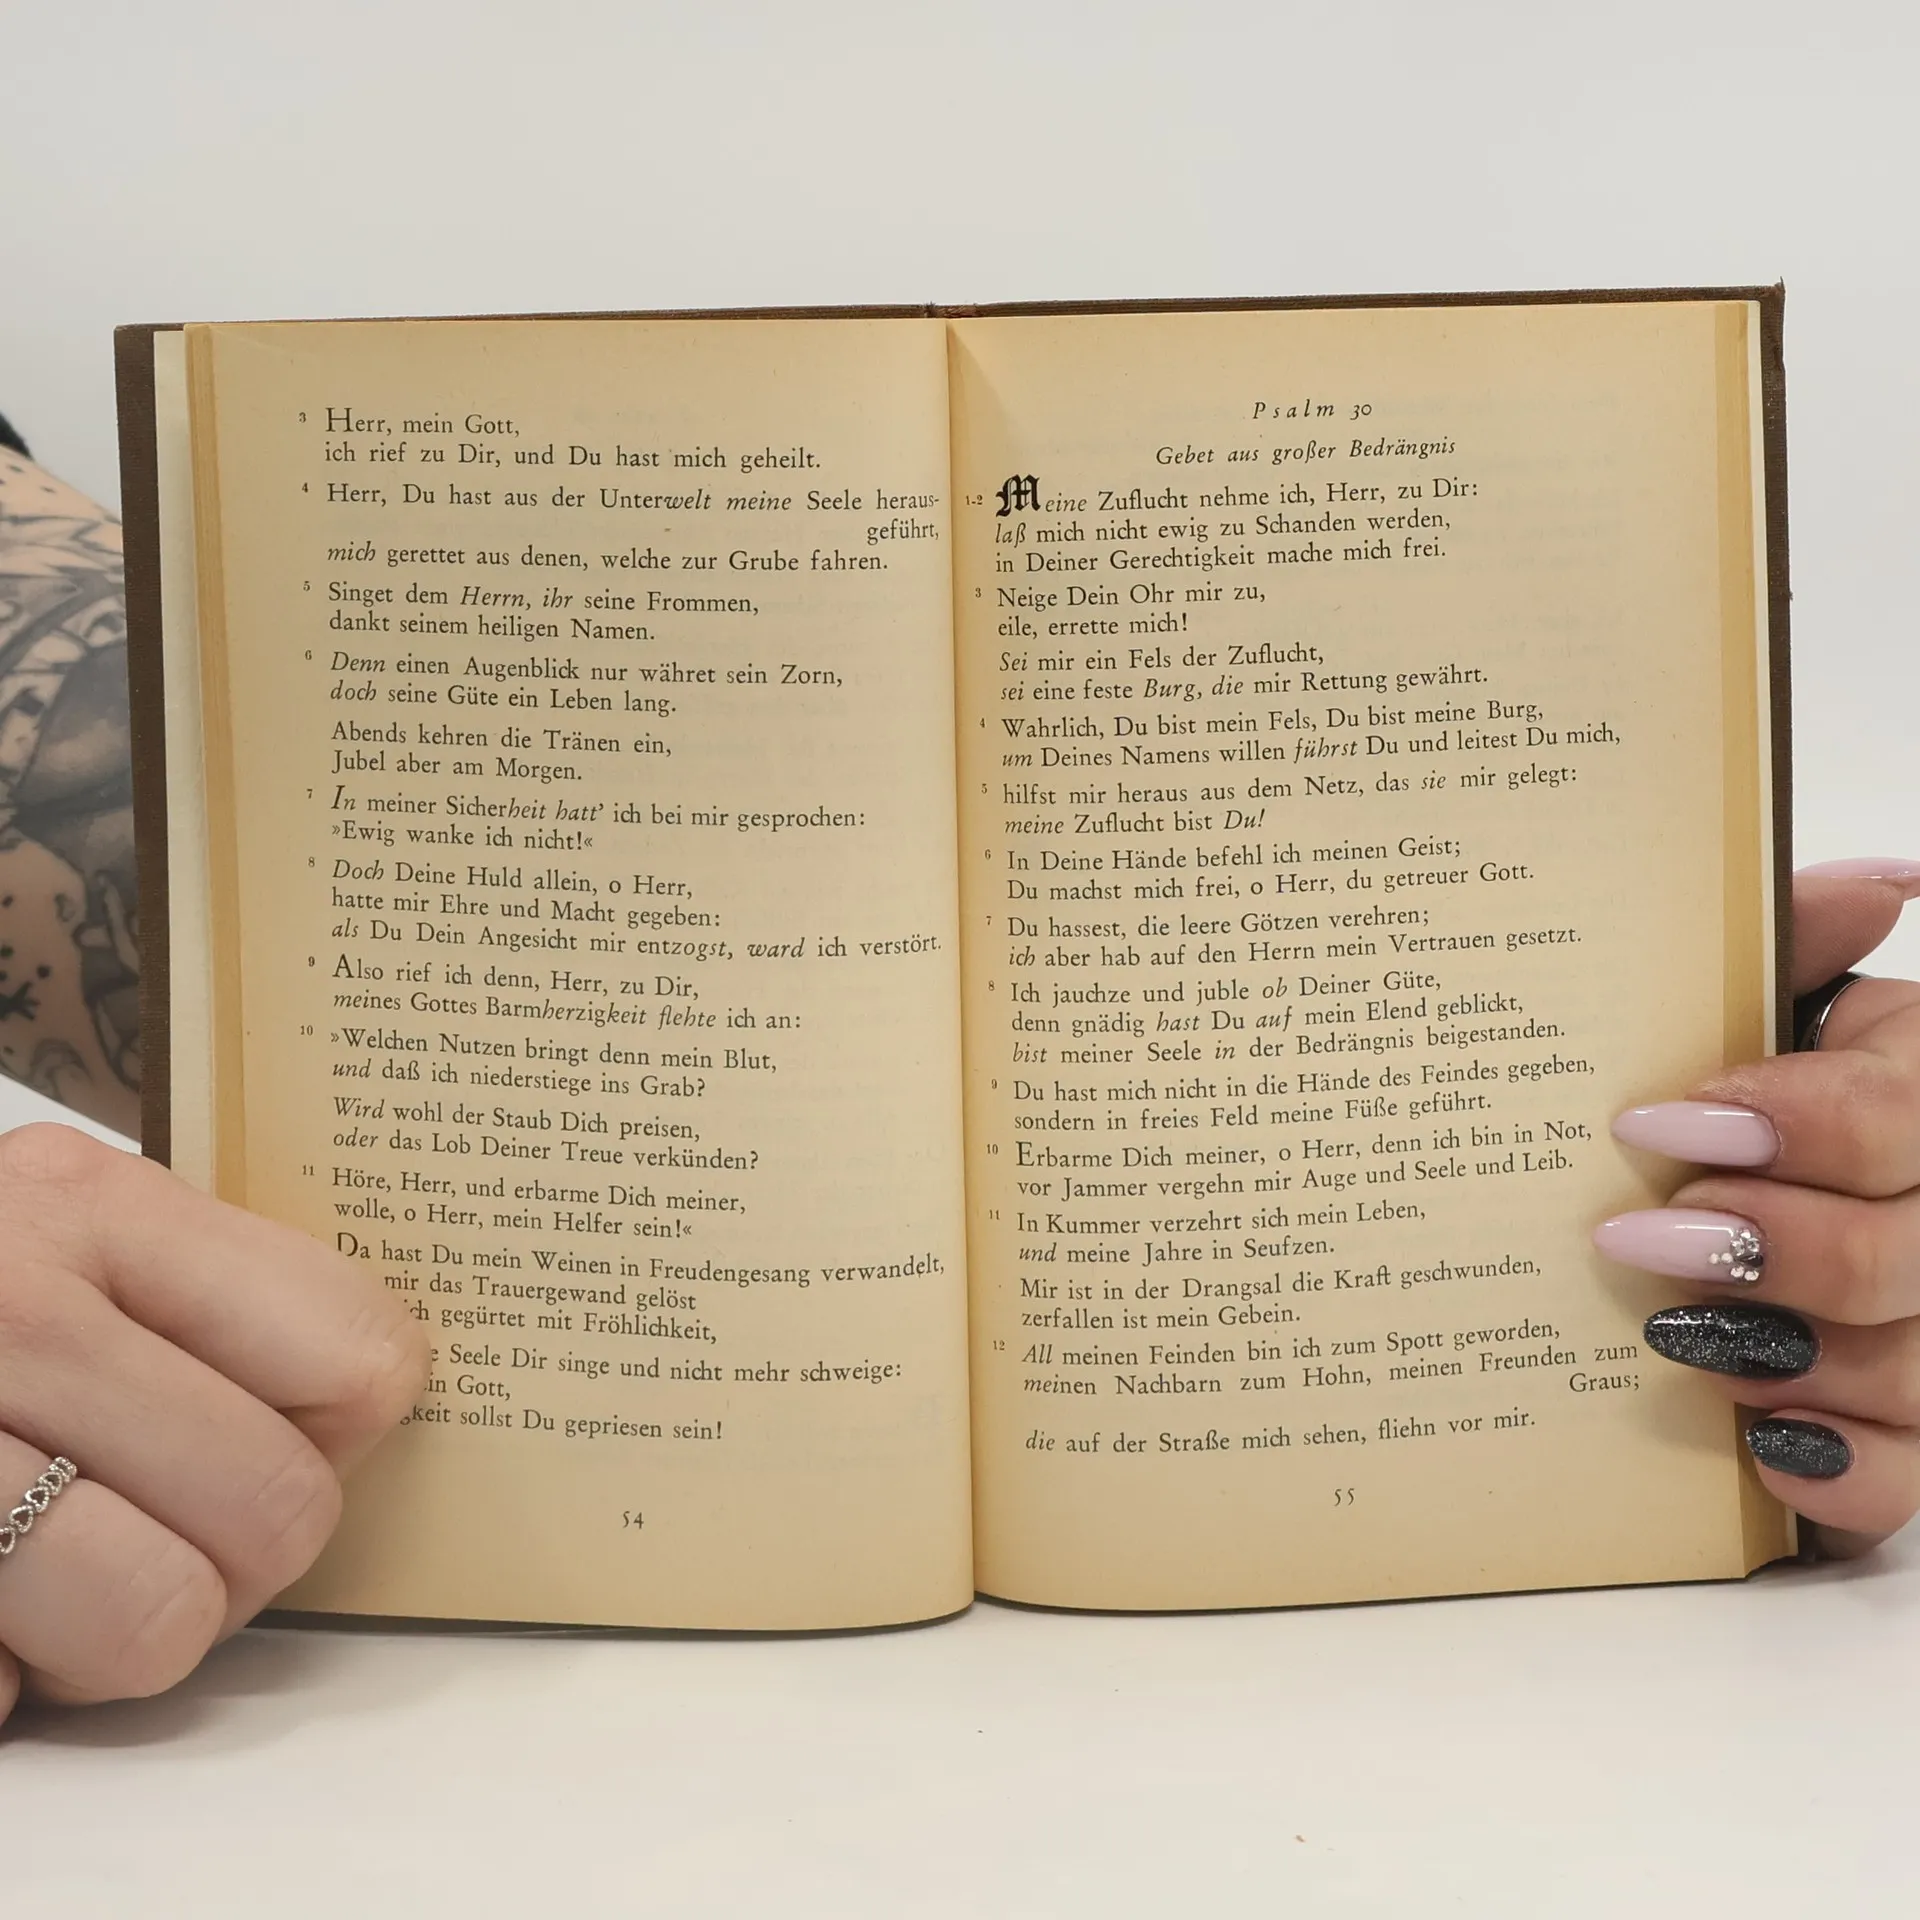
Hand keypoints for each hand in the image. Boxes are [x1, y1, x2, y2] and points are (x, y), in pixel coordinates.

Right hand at [0, 1125, 429, 1724]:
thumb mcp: (61, 1228)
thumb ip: (202, 1293)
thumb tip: (375, 1396)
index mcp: (95, 1207)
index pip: (359, 1355)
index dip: (338, 1428)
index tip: (285, 1430)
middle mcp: (8, 1311)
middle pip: (278, 1510)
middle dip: (235, 1556)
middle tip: (149, 1524)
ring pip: (159, 1623)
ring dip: (116, 1635)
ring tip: (44, 1575)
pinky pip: (0, 1698)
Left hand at [1594, 858, 1919, 1556]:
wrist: (1747, 1180)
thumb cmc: (1759, 1078)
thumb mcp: (1779, 996)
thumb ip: (1804, 939)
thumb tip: (1888, 878)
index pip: (1900, 1121)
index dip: (1790, 1125)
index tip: (1656, 1128)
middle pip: (1902, 1258)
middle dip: (1766, 1251)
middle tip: (1639, 1242)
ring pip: (1912, 1370)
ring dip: (1785, 1360)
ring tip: (1681, 1335)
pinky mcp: (1914, 1428)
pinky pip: (1908, 1478)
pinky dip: (1839, 1471)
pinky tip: (1761, 1442)